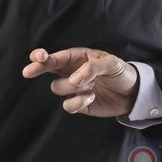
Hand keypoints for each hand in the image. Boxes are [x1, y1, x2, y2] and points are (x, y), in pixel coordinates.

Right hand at [22, 47, 138, 116]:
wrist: (132, 93)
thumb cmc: (120, 72)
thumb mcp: (111, 63)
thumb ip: (92, 67)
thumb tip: (75, 79)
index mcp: (76, 58)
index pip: (55, 56)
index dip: (42, 56)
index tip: (38, 57)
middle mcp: (70, 71)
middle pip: (46, 69)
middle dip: (37, 68)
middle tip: (28, 72)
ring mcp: (72, 88)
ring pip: (57, 88)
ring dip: (73, 87)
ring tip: (91, 85)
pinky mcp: (78, 104)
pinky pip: (67, 105)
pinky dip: (78, 102)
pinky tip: (91, 97)